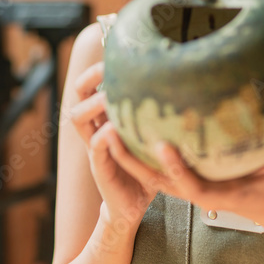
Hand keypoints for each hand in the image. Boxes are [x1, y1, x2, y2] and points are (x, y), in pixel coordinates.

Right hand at [67, 62, 155, 229]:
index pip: (90, 86)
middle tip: (105, 69)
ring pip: (78, 119)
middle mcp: (95, 130)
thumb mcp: (149, 136)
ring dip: (93, 105)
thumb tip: (184, 87)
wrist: (132, 207)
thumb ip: (156, 116)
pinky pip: (95, 147)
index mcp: (105, 119)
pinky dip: (103, 137)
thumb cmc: (145, 169)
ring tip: (108, 97)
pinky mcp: (100, 168)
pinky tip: (113, 129)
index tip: (111, 55)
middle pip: (78, 95)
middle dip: (89, 79)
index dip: (96, 69)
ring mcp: (94, 148)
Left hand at [106, 102, 263, 231]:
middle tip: (108, 132)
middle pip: (154, 179)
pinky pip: (152, 165)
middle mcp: (193, 190)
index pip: (189, 182)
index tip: (159, 144)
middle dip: (129, 161)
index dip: (174, 166)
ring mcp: (184, 186)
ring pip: (146, 173)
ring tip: (102, 125)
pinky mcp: (181, 179)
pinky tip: (122, 123)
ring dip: (123, 154)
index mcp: (216, 192)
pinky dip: (135, 149)